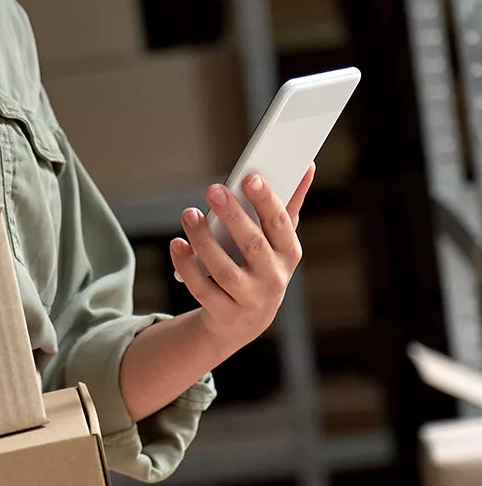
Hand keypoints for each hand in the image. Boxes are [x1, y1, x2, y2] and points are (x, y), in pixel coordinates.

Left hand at [170, 165, 314, 355]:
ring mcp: (248, 298)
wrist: (244, 322)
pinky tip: (177, 243)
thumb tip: (307, 164)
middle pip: (252, 244)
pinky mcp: (223, 313)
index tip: (249, 177)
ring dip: (204, 239)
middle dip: (233, 215)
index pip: (280, 224)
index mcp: (289, 253)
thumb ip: (288, 205)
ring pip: (224, 268)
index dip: (266, 200)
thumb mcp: (278, 241)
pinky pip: (202, 288)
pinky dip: (187, 265)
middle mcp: (273, 278)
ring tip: (189, 214)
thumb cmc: (261, 268)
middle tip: (212, 189)